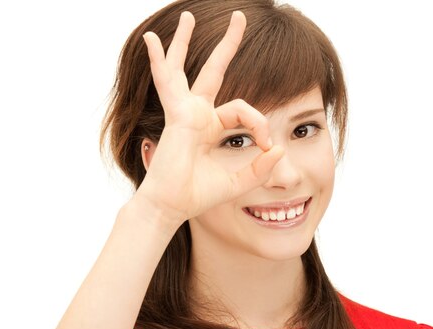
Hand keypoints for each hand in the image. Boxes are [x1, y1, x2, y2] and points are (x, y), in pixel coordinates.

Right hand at [136, 11, 283, 222]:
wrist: (173, 206)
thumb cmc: (199, 194)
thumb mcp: (238, 181)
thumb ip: (259, 167)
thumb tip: (279, 149)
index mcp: (212, 126)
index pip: (244, 110)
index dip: (260, 123)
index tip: (266, 146)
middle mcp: (198, 113)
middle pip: (215, 70)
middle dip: (228, 44)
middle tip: (240, 16)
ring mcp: (185, 111)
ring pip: (186, 68)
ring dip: (186, 42)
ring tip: (189, 16)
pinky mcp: (177, 115)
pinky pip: (168, 82)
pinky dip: (159, 60)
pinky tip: (152, 39)